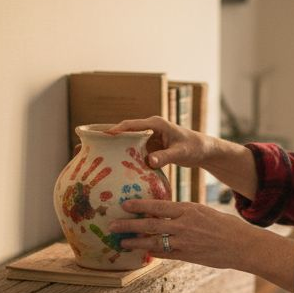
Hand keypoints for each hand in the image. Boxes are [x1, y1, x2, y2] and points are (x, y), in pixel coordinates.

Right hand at [106, 117, 259, 198]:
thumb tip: (149, 161)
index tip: (101, 136)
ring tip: (96, 159)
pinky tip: (114, 168)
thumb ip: (165, 157)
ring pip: (127, 143)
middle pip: (124, 133)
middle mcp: (149, 129)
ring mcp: (148, 139)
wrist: (203, 151)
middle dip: (108, 139)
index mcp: (155, 124)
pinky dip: (125, 158)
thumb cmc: (194, 147)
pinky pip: (134, 152)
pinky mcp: (150, 148)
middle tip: (90, 147)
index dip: (115, 130)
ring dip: (114, 150)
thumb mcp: (181, 153)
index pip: (131, 125)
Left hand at [109, 199, 293, 291]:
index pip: (158, 206)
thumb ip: (183, 212)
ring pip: (153, 242)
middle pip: (150, 224)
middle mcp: (183, 225)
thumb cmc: (224, 225)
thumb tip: (164, 211)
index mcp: (188, 209)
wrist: (241, 245)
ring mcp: (184, 242)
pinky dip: (151, 253)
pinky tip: (141, 253)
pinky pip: (164, 254)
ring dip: (135, 242)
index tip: (124, 204)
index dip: (139, 206)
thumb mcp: (203, 211)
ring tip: (121, 243)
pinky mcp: (187, 256)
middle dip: (129, 225)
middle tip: (112, 225)